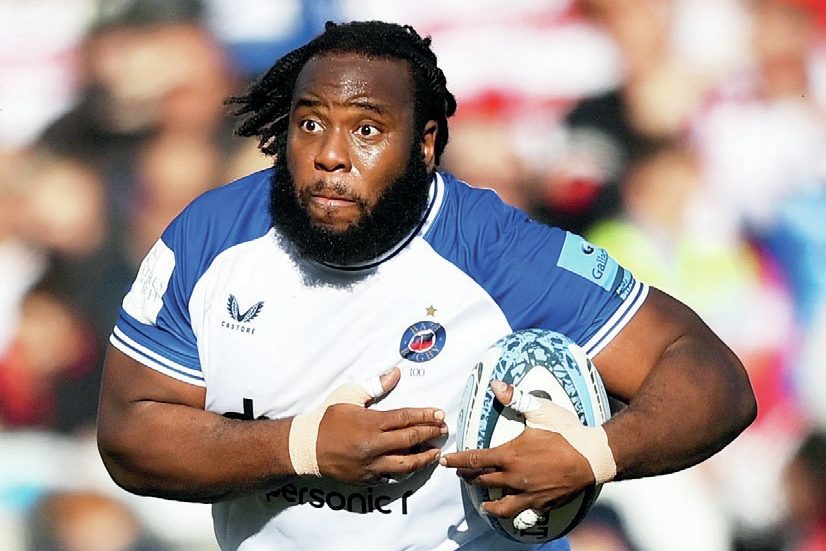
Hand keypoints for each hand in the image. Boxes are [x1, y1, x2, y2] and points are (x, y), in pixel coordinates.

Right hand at [316, 367, 446, 483]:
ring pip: (406, 464)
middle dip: (431, 433)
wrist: (305, 447)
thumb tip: (395, 373)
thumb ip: (375, 386)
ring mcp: (371, 465)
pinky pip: (391, 476)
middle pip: (411, 440)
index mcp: (370, 423)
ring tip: (434, 452)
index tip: (440, 414)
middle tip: (443, 430)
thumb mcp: (348, 395)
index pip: (406, 418)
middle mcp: (373, 445)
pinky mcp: (366, 478)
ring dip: (424, 458)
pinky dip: (404, 470)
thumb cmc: (327, 417)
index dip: (426, 416)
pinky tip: (412, 464)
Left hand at [439, 381, 595, 518]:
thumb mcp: (540, 411)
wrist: (592, 456)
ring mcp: (528, 494)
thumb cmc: (567, 432)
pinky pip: (522, 511)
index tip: (446, 461)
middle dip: (469, 477)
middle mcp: (515, 478)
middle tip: (462, 474)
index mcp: (510, 455)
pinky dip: (512, 511)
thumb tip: (496, 385)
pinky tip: (511, 508)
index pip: (475, 459)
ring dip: (487, 503)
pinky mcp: (542, 504)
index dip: (457, 460)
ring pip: (500, 505)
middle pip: (483, 481)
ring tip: (482, 503)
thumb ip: (516, 398)